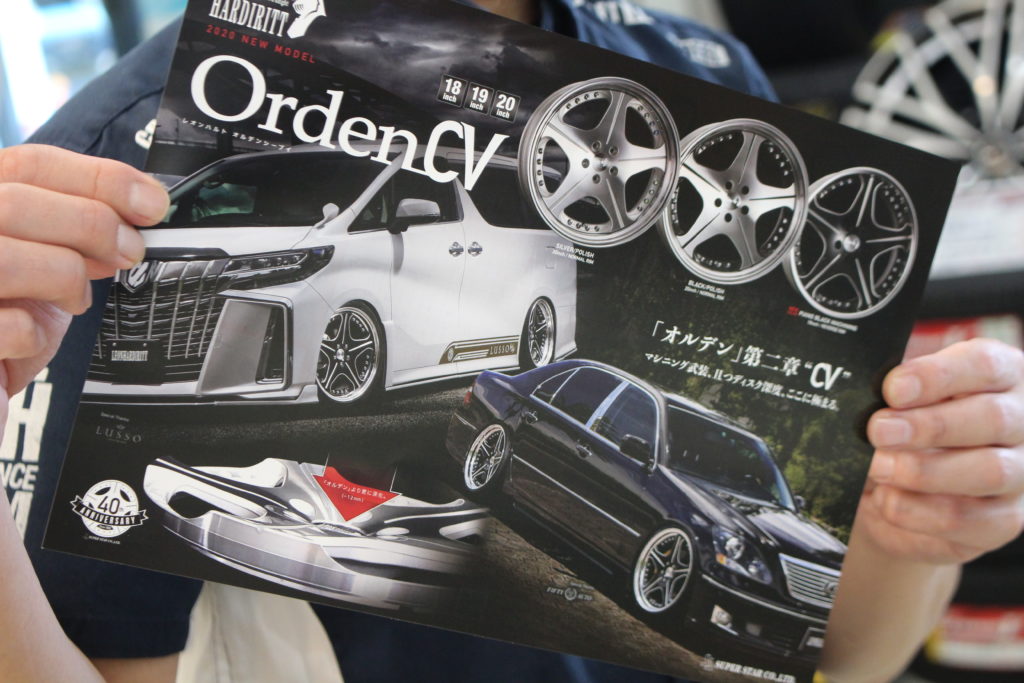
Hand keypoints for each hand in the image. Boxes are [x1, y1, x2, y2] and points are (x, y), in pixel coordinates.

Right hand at [0, 144, 168, 398]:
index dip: (98, 178)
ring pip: (6, 259)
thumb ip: (78, 236)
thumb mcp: (50, 267)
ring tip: (75, 298)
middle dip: (93, 226)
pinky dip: (34, 333)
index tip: (150, 202)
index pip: (28, 165)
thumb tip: (136, 215)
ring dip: (64, 277)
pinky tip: (31, 339)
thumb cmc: (8, 321)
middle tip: (130, 253)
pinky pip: (6, 324)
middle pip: (17, 201)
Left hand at [862, 338, 1023, 563]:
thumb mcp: (900, 399)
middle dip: (929, 426)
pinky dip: (920, 511)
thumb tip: (865, 392)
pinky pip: (969, 519)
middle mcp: (1021, 421)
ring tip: (877, 466)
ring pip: (989, 471)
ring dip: (924, 471)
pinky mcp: (1004, 518)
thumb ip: (894, 391)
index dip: (936, 376)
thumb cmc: (905, 426)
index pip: (984, 365)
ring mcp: (1019, 473)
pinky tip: (887, 498)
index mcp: (1001, 376)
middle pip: (992, 417)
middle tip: (878, 430)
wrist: (901, 486)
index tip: (892, 389)